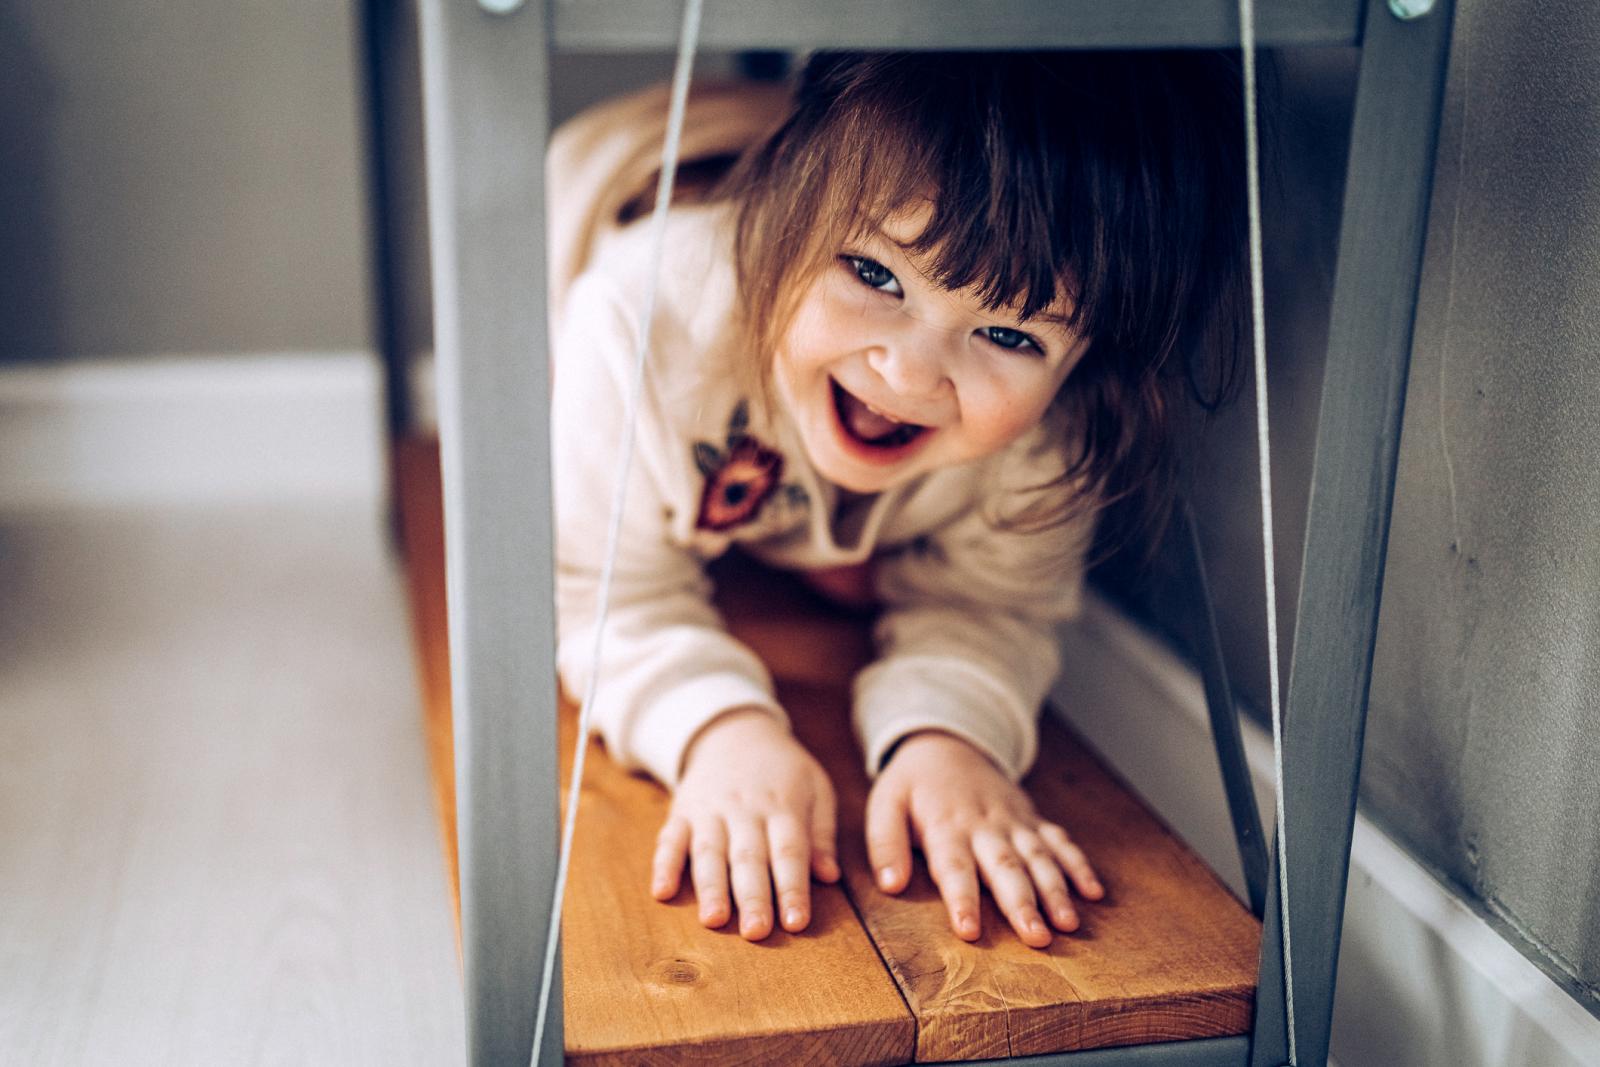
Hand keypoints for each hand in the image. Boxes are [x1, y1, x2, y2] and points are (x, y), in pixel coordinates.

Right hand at [651, 708, 839, 939]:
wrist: (734, 732)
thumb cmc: (783, 770)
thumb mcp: (816, 788)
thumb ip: (823, 834)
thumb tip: (829, 876)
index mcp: (783, 807)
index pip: (789, 851)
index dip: (792, 888)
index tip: (796, 922)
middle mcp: (744, 810)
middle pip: (749, 857)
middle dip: (752, 896)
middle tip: (757, 932)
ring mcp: (709, 811)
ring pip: (709, 852)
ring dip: (710, 887)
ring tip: (713, 920)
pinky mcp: (682, 812)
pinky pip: (670, 839)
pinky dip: (664, 865)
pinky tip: (662, 891)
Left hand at [866, 730, 1103, 947]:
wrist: (949, 743)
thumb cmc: (913, 783)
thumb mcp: (885, 803)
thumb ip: (885, 843)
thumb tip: (890, 884)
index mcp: (946, 826)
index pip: (954, 867)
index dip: (962, 899)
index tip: (970, 930)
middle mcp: (985, 826)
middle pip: (1005, 866)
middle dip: (1023, 903)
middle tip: (1037, 937)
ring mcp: (1014, 822)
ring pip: (1039, 857)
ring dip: (1056, 890)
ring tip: (1068, 923)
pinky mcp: (1032, 820)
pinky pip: (1060, 841)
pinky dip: (1079, 865)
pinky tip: (1094, 892)